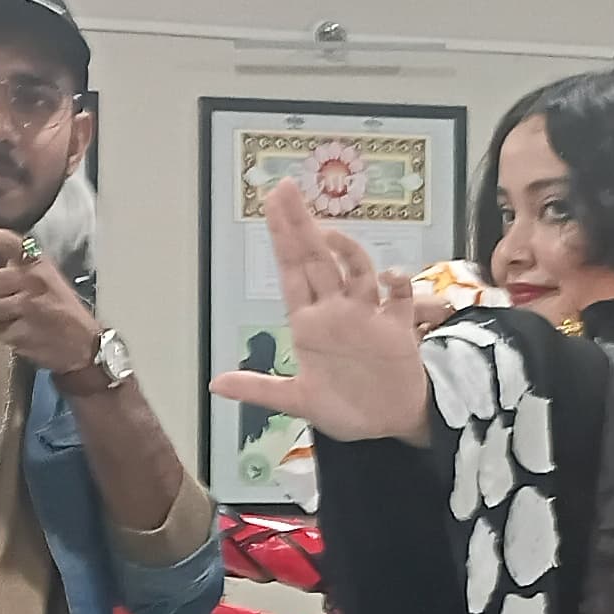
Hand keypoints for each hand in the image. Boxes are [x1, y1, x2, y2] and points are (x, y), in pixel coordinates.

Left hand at [0, 228, 105, 377]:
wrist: (85, 344)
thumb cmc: (62, 308)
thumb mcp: (48, 278)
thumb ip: (21, 269)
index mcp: (38, 264)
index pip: (7, 242)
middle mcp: (31, 281)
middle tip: (1, 300)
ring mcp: (27, 307)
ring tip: (17, 318)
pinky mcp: (23, 333)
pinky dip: (7, 336)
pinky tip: (24, 333)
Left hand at [210, 182, 427, 444]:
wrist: (388, 425)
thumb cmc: (344, 409)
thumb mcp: (297, 401)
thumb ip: (259, 389)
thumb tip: (215, 384)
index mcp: (309, 324)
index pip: (292, 271)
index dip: (282, 238)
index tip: (272, 204)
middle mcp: (336, 311)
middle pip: (317, 259)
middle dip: (301, 225)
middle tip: (286, 188)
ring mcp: (368, 316)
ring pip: (355, 270)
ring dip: (345, 249)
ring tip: (328, 233)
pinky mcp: (397, 329)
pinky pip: (398, 298)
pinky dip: (396, 284)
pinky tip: (387, 277)